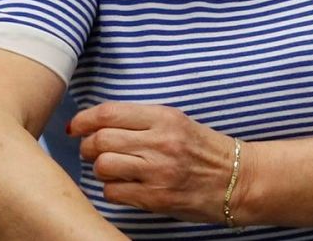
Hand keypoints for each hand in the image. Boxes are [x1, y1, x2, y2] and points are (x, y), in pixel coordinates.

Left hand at [70, 103, 239, 224]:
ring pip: (103, 166)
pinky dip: (112, 190)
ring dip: (101, 169)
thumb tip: (98, 124)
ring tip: (112, 170)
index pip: (109, 113)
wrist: (237, 180)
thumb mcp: (178, 122)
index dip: (84, 120)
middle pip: (101, 140)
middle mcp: (160, 142)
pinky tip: (124, 186)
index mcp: (165, 117)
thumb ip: (142, 121)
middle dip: (89, 146)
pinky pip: (114, 192)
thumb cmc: (205, 149)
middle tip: (94, 151)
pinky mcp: (157, 198)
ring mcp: (158, 172)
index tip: (75, 126)